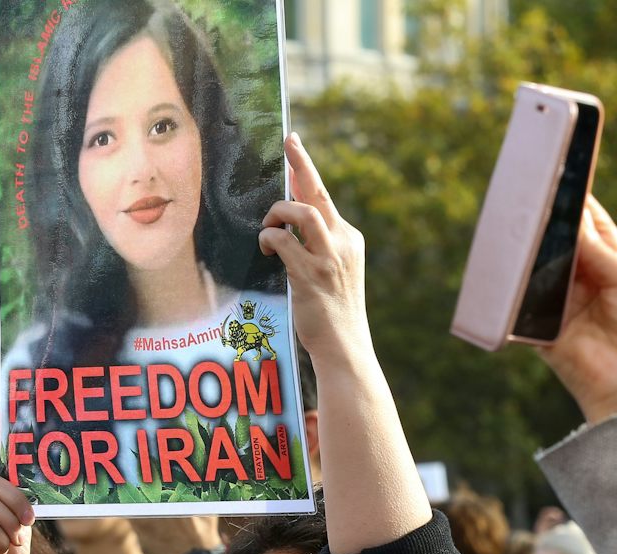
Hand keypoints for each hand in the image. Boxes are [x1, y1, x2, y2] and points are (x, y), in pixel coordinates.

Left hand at [260, 133, 370, 364]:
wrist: (346, 348)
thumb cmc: (332, 313)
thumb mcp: (332, 273)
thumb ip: (316, 247)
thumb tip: (289, 224)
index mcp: (349, 240)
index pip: (324, 197)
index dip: (306, 170)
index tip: (294, 144)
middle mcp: (343, 243)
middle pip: (318, 193)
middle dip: (302, 162)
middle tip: (288, 141)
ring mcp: (329, 258)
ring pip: (302, 212)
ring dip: (278, 212)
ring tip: (269, 226)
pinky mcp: (312, 275)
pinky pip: (283, 241)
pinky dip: (269, 239)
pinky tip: (267, 251)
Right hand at [538, 195, 616, 425]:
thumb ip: (601, 252)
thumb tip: (574, 219)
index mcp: (615, 268)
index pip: (593, 226)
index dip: (580, 203)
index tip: (566, 177)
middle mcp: (586, 283)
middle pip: (563, 242)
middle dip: (552, 221)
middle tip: (538, 194)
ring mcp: (562, 305)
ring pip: (542, 267)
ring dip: (534, 248)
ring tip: (526, 222)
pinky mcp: (542, 329)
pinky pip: (524, 302)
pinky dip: (518, 285)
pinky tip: (514, 262)